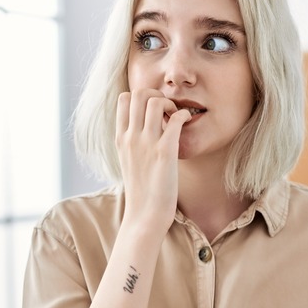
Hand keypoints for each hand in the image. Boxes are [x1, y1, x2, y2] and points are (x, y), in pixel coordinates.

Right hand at [115, 89, 190, 233]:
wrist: (144, 215)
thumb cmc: (141, 190)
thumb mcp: (128, 160)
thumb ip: (132, 140)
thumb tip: (144, 124)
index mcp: (120, 138)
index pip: (124, 99)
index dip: (142, 97)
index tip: (154, 111)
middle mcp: (130, 137)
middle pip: (139, 93)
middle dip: (156, 94)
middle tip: (167, 110)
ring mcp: (146, 144)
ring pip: (155, 101)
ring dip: (170, 103)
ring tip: (176, 117)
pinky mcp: (164, 152)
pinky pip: (176, 119)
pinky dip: (184, 115)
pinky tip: (186, 124)